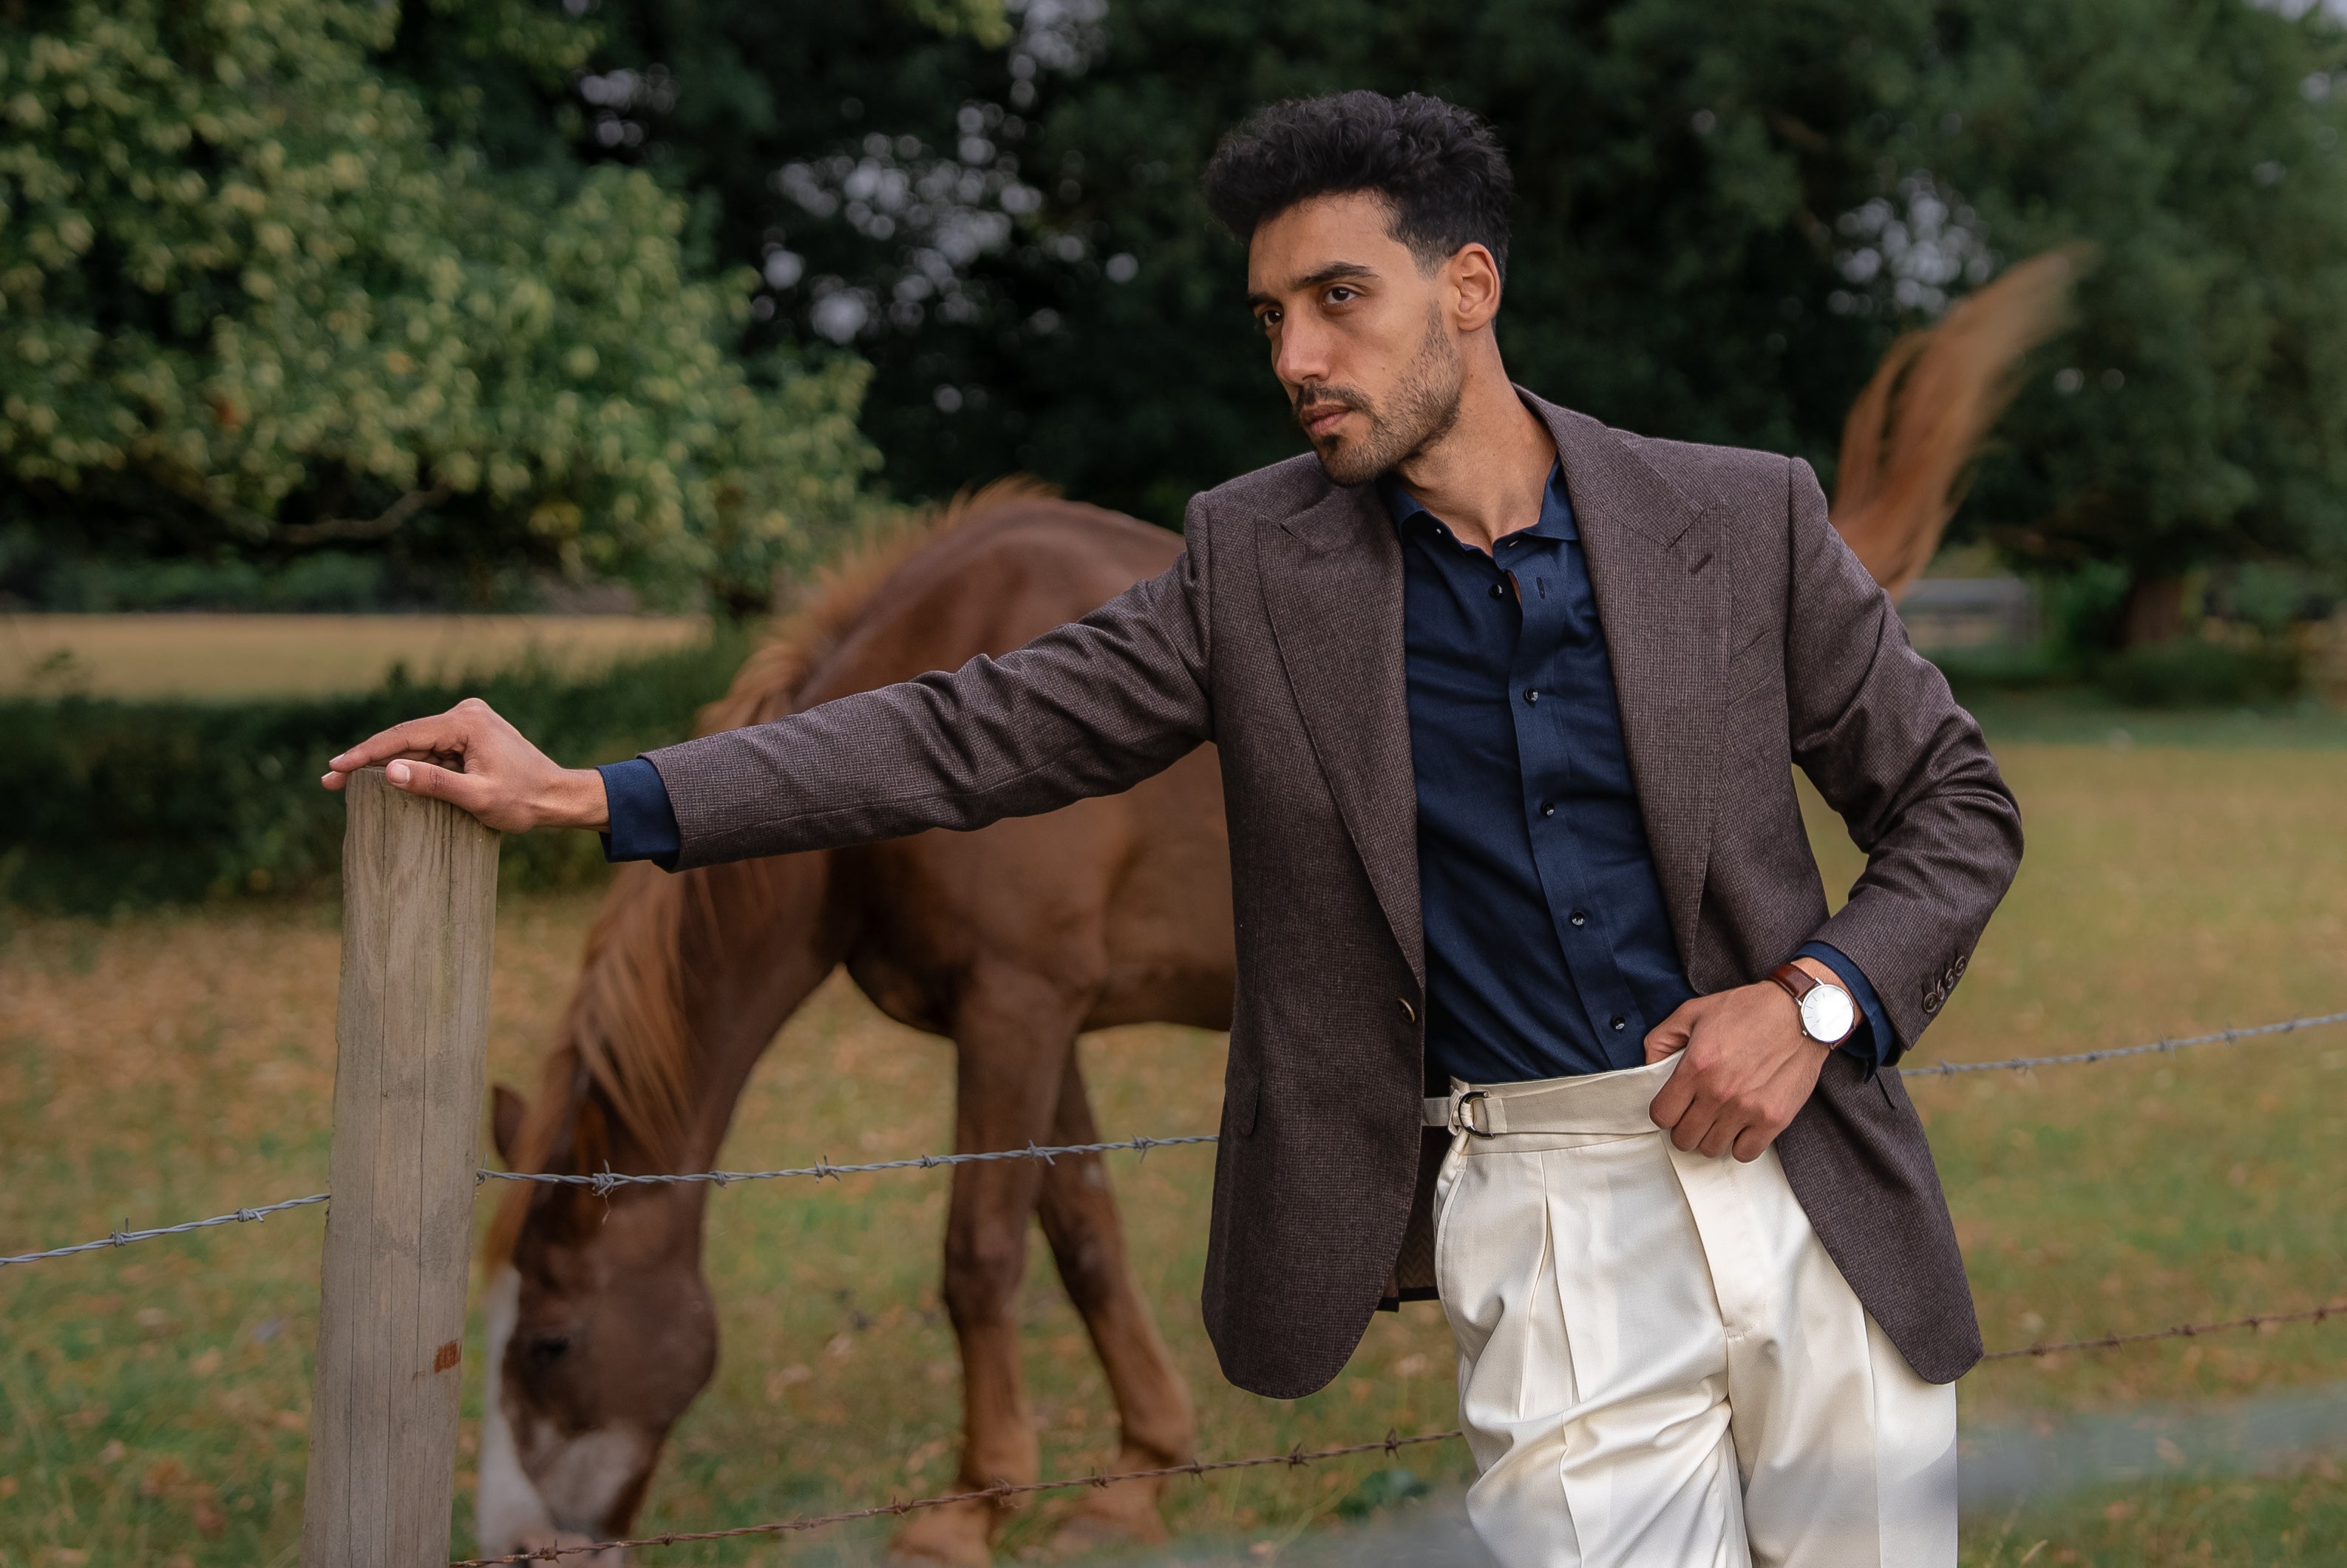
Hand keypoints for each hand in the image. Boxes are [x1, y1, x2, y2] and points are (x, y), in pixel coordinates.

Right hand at [320, 697, 608, 834]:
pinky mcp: (471, 734)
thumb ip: (433, 783)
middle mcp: (466, 713)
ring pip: (417, 744)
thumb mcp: (477, 798)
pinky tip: (385, 778)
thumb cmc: (525, 800)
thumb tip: (389, 771)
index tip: (336, 768)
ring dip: (388, 763)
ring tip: (347, 781)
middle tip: (330, 781)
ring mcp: (468, 721)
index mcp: (466, 722)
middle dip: (370, 760)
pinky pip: (433, 749)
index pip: (405, 736)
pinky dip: (411, 764)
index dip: (367, 753)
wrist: (559, 797)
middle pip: (407, 738)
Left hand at [1643, 959, 1835, 1161]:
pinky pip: (1745, 1153)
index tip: (1674, 1104)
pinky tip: (1742, 1124)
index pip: (1661, 1116)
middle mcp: (1719, 1092)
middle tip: (1696, 1112)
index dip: (1664, 1112)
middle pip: (1684, 1138)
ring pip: (1712, 1149)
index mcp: (1696, 1066)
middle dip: (1685, 1127)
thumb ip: (1661, 1040)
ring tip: (1719, 1117)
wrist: (1802, 1013)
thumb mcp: (1692, 1012)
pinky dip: (1741, 1144)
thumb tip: (1648, 1069)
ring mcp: (1747, 1108)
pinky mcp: (1774, 1119)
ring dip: (1711, 1136)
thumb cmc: (1747, 1010)